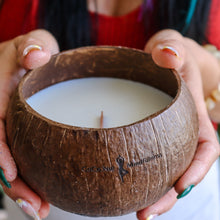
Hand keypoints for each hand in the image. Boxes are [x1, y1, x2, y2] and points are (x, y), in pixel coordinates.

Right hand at [0, 29, 58, 218]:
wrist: (35, 60)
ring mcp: (10, 129)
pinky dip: (32, 177)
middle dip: (15, 183)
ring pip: (12, 163)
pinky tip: (46, 192)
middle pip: (2, 156)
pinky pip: (23, 158)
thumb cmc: (32, 52)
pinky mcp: (22, 135)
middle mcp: (1, 119)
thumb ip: (32, 47)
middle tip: (36, 207)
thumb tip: (37, 56)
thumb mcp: (32, 44)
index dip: (0, 154)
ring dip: (24, 188)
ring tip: (41, 208)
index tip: (14, 174)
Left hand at [137, 29, 219, 218]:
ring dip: (151, 193)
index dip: (197, 171)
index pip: (205, 149)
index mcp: (193, 117)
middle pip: (181, 170)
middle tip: (144, 214)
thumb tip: (166, 56)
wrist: (161, 62)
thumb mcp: (174, 49)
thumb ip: (172, 51)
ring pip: (163, 171)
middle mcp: (180, 132)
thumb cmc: (171, 57)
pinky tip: (123, 185)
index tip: (180, 189)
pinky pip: (146, 159)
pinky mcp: (147, 136)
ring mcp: (163, 136)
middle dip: (167, 196)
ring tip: (133, 210)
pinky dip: (139, 176)